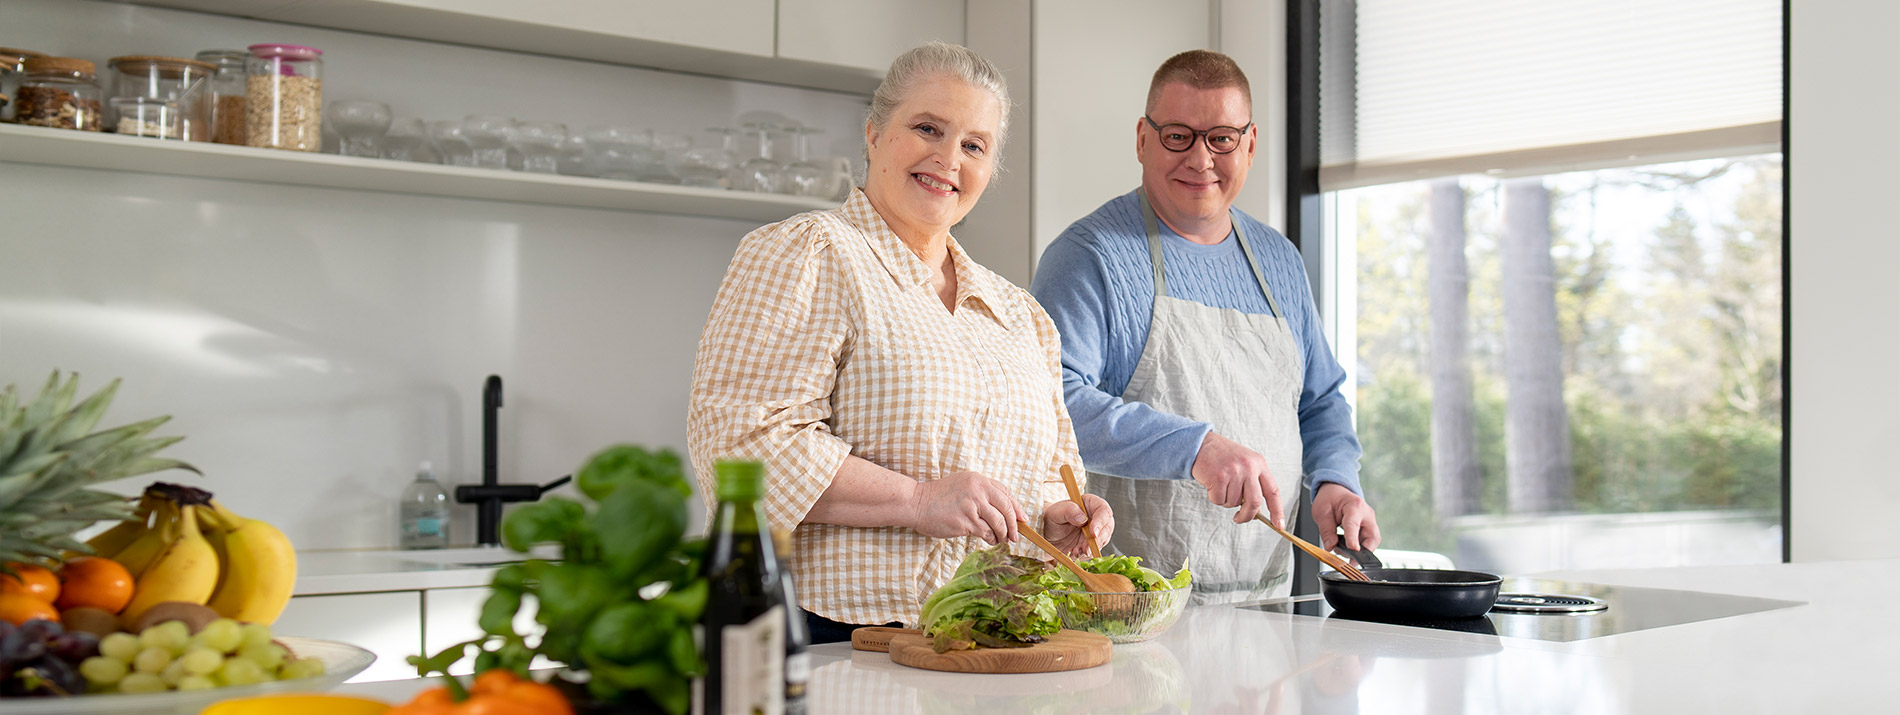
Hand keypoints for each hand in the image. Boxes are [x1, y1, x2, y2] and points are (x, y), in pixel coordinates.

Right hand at [907, 471, 1026, 544]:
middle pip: (1006, 509)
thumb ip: (983, 493)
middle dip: (1014, 525)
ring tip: (1000, 540)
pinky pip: (986, 533)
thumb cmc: (940, 497)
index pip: (1006, 494)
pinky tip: (989, 540)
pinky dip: (991, 539)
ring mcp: (972, 506)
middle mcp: (977, 490)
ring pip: (998, 523)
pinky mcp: (965, 521)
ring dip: (1002, 534)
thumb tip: (1006, 511)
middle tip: (1015, 536)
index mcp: (979, 480)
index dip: (1017, 509)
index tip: (1023, 520)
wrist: (917, 503)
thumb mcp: (964, 486)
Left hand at [1041, 494, 1113, 557]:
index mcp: (1090, 504)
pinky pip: (1094, 551)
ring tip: (1076, 550)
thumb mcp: (1056, 512)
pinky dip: (1085, 554)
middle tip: (1086, 547)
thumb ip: (1069, 511)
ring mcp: (1096, 532)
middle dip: (1098, 539)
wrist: (1047, 533)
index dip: (1101, 521)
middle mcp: (1096, 518)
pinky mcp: (1091, 545)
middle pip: (1107, 528)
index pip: (1103, 510)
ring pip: (1102, 541)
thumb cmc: (1052, 518)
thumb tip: (1083, 518)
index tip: (1093, 532)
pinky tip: (1074, 552)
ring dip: (1091, 548)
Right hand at [1190, 431, 1283, 526]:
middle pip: (1254, 502)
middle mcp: (1249, 467)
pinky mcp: (1219, 477)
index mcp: (1259, 463)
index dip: (1277, 511)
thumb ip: (1253, 485)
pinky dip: (1215, 497)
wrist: (1202, 444)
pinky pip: (1219, 500)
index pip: (1273, 491)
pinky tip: (1212, 484)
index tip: (1279, 525)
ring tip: (1221, 485)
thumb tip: (1256, 512)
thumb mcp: (1244, 465)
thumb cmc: (1224, 457)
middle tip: (1239, 518)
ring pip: (1233, 503)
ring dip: (1226, 501)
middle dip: (1247, 515)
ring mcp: (1234, 471)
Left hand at [1311, 482, 1379, 551]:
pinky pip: (1368, 541)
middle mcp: (1366, 514)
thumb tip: (1330, 547)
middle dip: (1363, 551)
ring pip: (1372, 541)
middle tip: (1350, 560)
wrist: (1336, 491)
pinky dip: (1359, 547)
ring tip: (1342, 550)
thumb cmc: (1330, 498)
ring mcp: (1369, 521)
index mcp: (1354, 506)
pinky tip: (1347, 547)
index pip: (1354, 525)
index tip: (1353, 550)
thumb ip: (1326, 531)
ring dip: (1360, 550)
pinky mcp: (1369, 527)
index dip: (1353, 539)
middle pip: (1372, 537)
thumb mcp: (1321, 512)